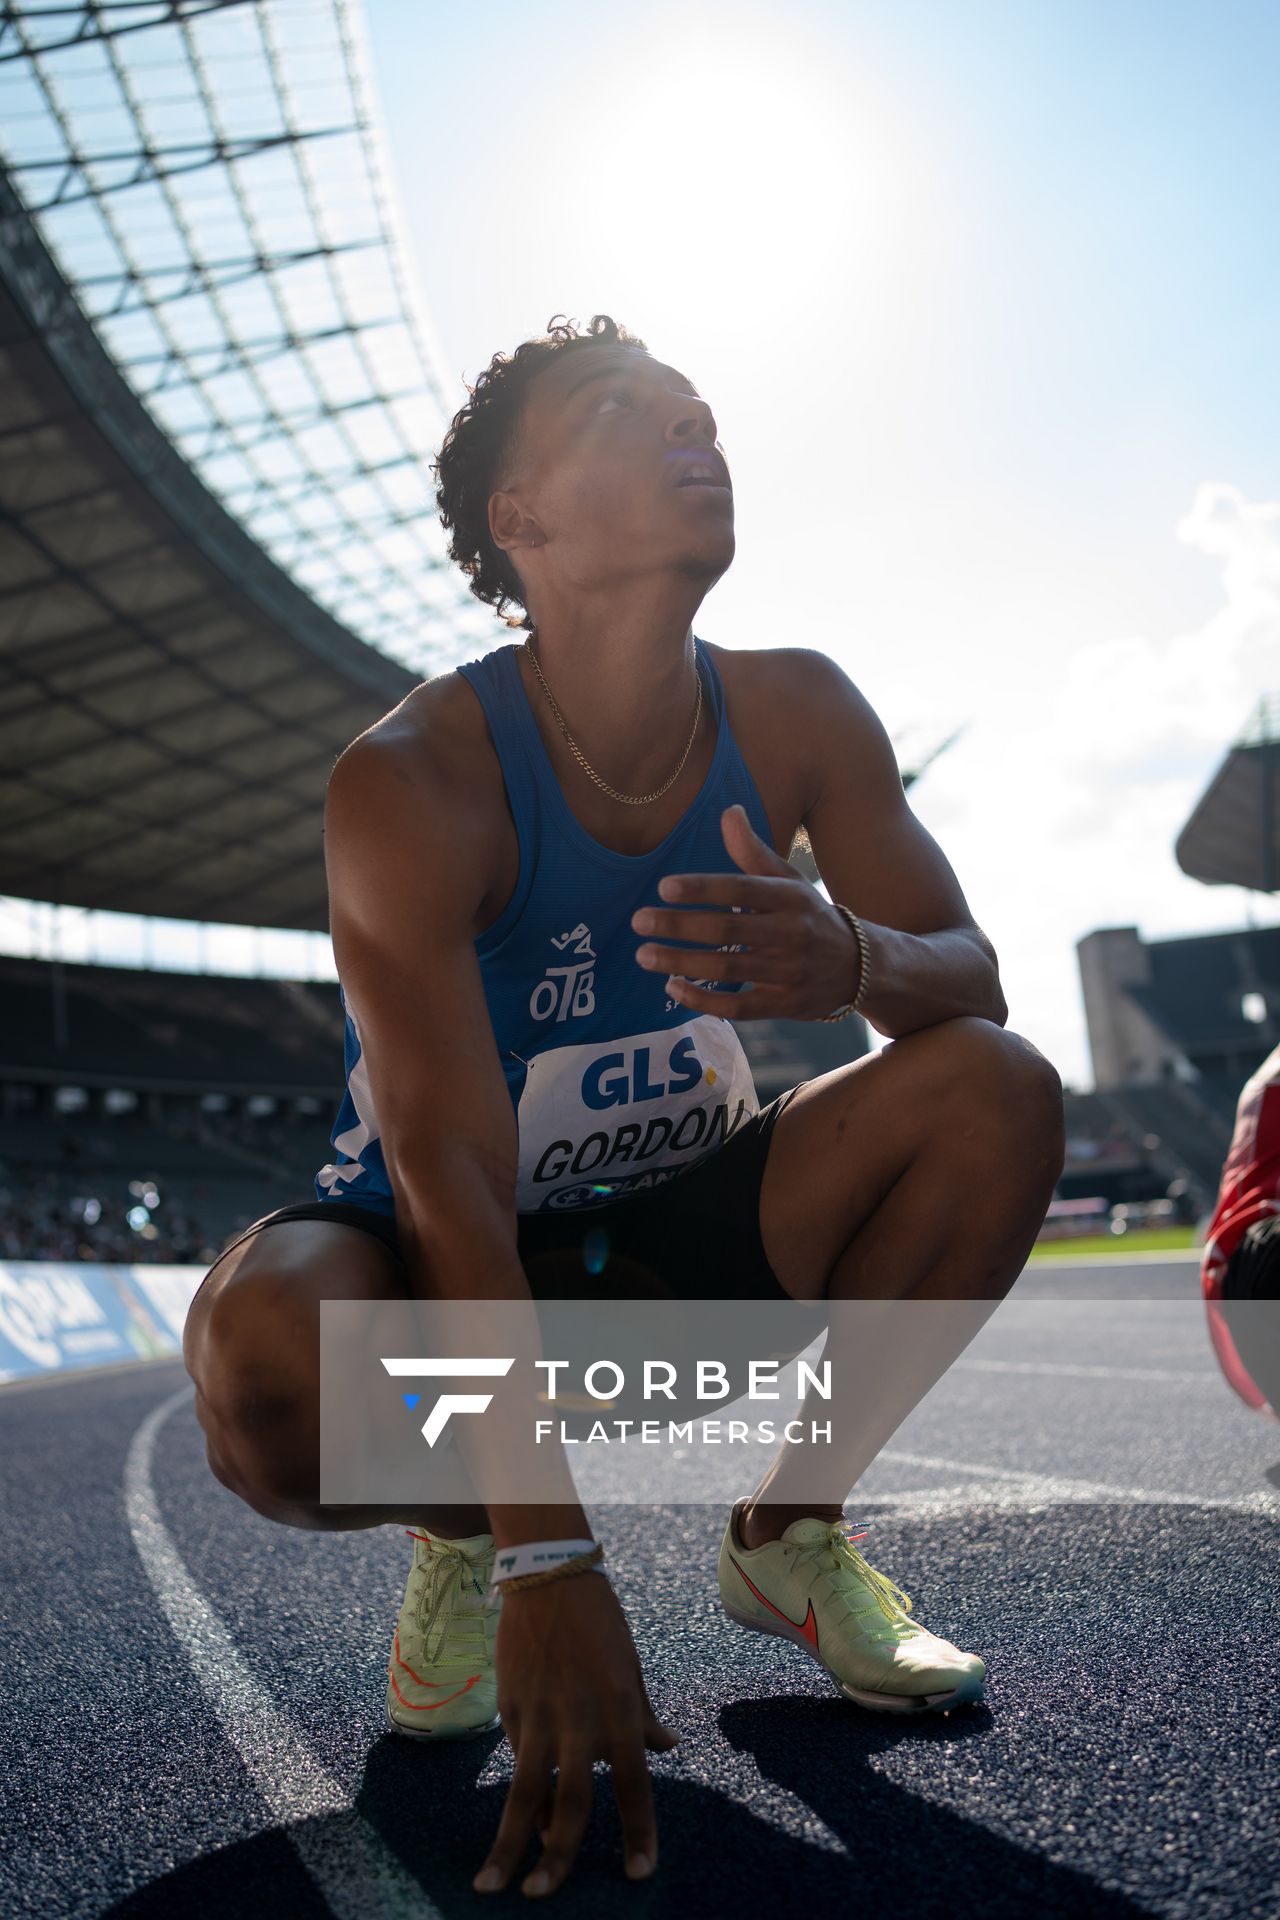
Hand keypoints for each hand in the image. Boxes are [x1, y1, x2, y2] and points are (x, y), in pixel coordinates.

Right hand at [473, 1573, 678, 1897]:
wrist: (549, 1577)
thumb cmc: (600, 1622)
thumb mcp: (631, 1667)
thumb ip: (644, 1715)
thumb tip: (669, 1748)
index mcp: (621, 1711)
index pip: (633, 1786)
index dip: (637, 1832)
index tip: (638, 1874)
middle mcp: (581, 1721)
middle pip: (570, 1803)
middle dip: (556, 1857)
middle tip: (542, 1896)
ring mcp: (540, 1717)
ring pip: (523, 1792)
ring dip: (509, 1843)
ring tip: (492, 1885)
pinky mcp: (510, 1709)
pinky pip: (516, 1761)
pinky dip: (521, 1795)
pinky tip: (517, 1826)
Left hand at [630, 803, 862, 1020]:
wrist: (860, 967)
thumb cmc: (810, 916)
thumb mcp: (789, 881)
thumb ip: (753, 851)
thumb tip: (729, 811)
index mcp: (789, 898)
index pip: (741, 890)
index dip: (702, 888)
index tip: (663, 887)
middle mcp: (791, 934)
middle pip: (727, 931)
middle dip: (679, 926)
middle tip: (639, 921)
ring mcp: (789, 973)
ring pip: (728, 969)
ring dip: (681, 962)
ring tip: (644, 954)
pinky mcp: (784, 1005)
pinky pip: (739, 1006)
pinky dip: (703, 1000)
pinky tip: (672, 989)